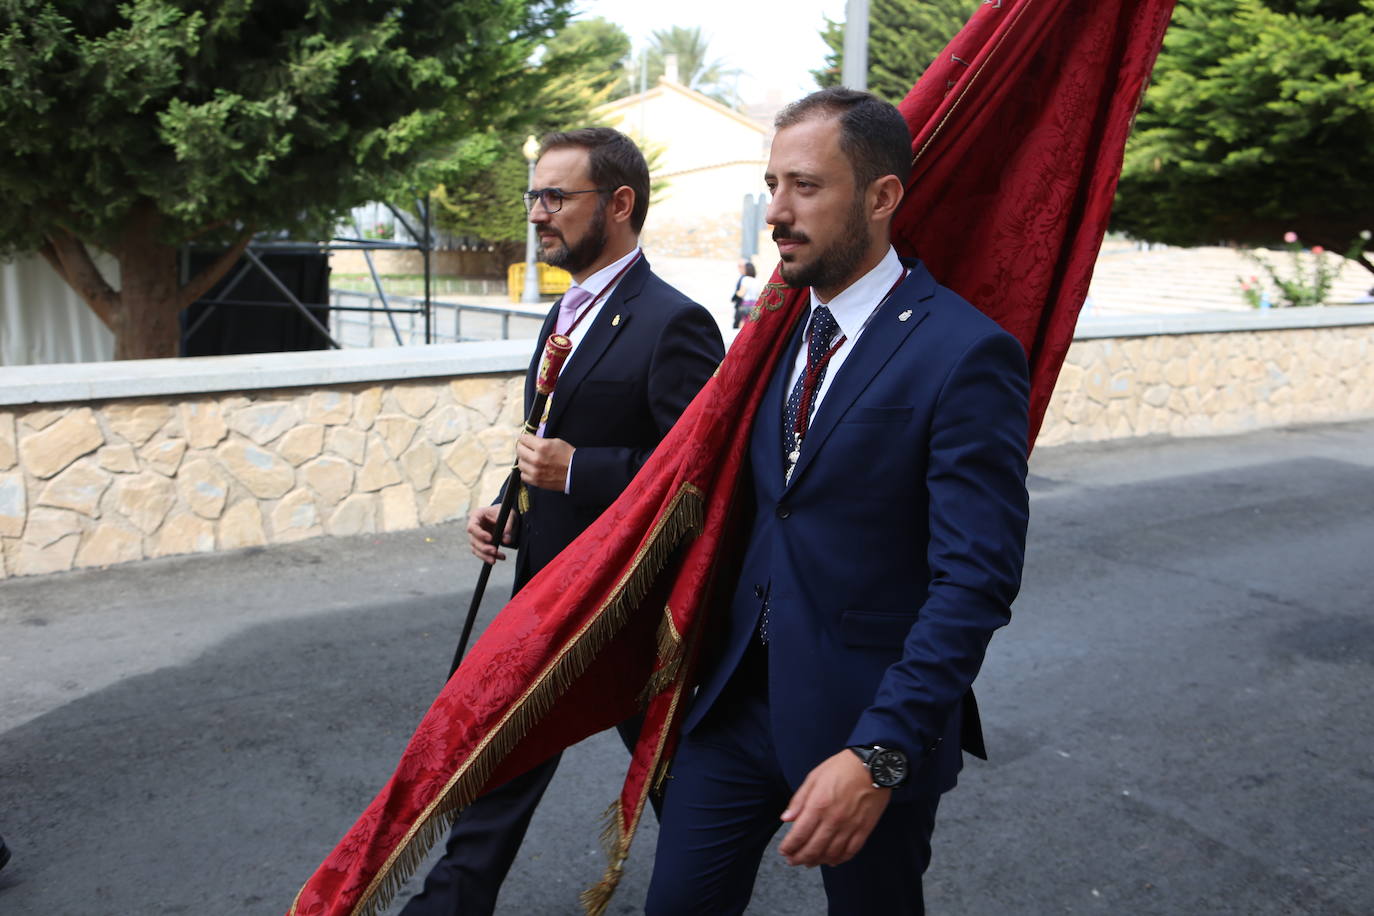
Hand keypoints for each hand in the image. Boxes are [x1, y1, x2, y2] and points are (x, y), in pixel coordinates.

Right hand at [467, 505, 514, 562]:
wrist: (504, 516)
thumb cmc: (504, 513)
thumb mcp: (508, 515)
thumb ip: (508, 526)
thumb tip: (507, 540)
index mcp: (477, 515)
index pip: (472, 526)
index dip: (480, 534)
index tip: (490, 539)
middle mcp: (473, 527)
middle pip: (473, 540)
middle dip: (484, 548)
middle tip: (495, 551)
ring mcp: (475, 536)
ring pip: (476, 549)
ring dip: (487, 555)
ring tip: (501, 557)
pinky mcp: (479, 544)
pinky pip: (481, 553)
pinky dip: (489, 557)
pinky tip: (500, 557)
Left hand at [516, 434, 573, 490]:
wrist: (576, 472)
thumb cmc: (568, 456)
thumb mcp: (555, 442)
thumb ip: (540, 440)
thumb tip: (529, 440)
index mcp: (542, 447)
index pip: (523, 439)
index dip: (524, 437)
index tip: (524, 438)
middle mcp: (537, 459)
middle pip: (519, 450)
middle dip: (522, 447)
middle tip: (526, 447)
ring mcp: (535, 471)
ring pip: (520, 463)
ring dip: (524, 460)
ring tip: (530, 459)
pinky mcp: (536, 481)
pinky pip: (523, 475)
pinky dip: (526, 471)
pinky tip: (532, 469)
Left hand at [777, 750, 891, 867]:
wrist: (874, 766)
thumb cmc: (841, 768)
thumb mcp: (814, 777)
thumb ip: (799, 800)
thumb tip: (786, 819)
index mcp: (818, 805)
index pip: (799, 834)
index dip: (789, 847)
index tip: (783, 851)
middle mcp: (833, 820)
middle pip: (813, 848)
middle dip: (799, 858)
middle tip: (792, 861)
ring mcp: (850, 827)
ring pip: (831, 853)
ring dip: (817, 861)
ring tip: (809, 862)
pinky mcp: (864, 830)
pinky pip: (850, 851)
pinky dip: (839, 859)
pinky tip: (831, 861)